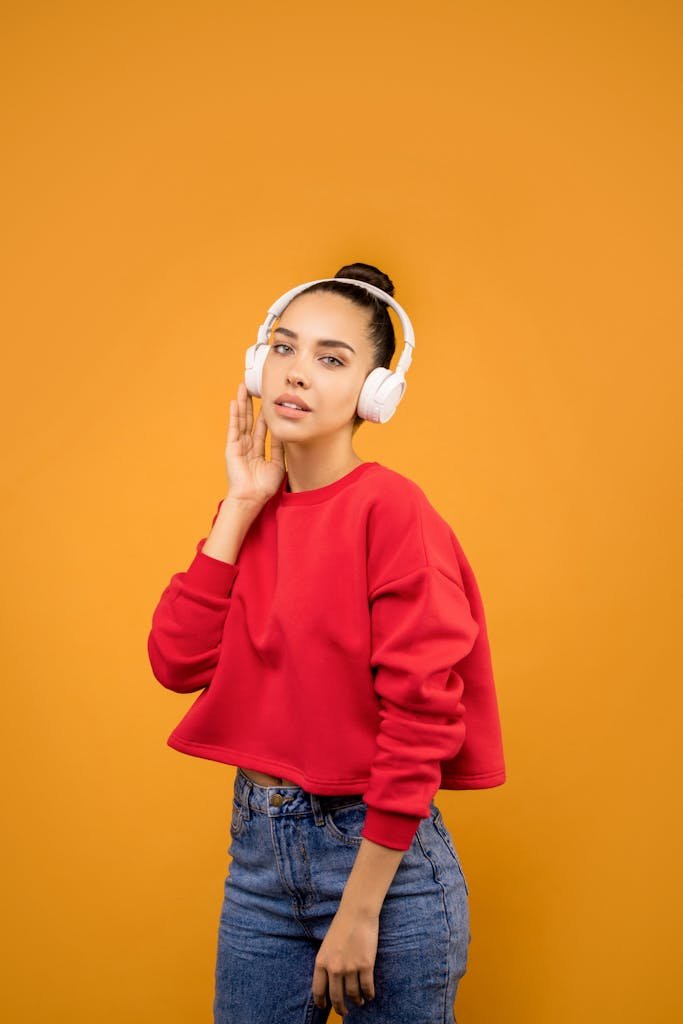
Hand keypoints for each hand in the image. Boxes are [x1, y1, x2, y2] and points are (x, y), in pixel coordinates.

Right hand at [225, 381, 284, 505]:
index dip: (266, 415)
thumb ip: (280, 449)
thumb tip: (284, 434)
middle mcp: (247, 446)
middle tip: (255, 388)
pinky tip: (235, 401)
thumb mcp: (277, 465)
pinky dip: (234, 414)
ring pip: (242, 420)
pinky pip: (234, 427)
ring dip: (242, 404)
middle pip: (250, 420)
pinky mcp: (231, 447)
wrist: (251, 498)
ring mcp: (238, 445)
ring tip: (243, 388)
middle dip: (252, 404)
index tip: (270, 401)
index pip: (263, 428)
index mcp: (257, 451)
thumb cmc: (263, 487)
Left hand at [311, 904, 377, 1015]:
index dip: (321, 1002)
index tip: (325, 1007)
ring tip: (359, 1001)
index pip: (318, 990)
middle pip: (336, 997)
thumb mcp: (327, 945)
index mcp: (321, 962)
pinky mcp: (366, 965)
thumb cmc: (342, 925)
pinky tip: (369, 995)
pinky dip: (369, 994)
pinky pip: (367, 987)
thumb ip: (327, 962)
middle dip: (340, 1007)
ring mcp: (350, 968)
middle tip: (344, 1011)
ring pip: (353, 994)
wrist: (357, 912)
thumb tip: (330, 981)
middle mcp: (334, 968)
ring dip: (357, 1000)